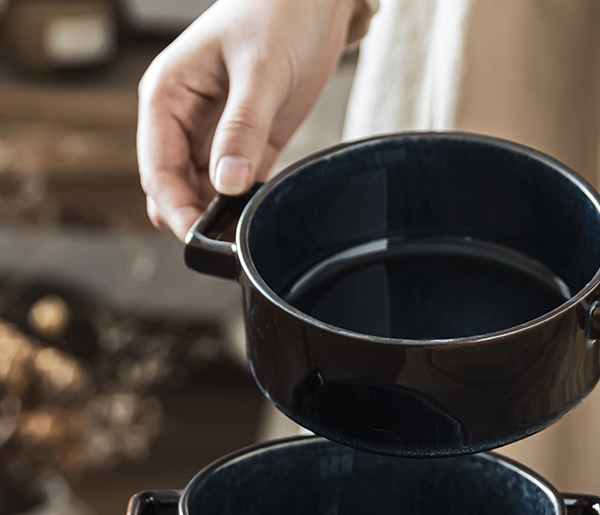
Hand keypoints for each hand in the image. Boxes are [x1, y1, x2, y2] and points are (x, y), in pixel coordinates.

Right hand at [138, 0, 356, 238]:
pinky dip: (244, 205)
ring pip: (204, 193)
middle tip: (224, 242)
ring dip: (219, 216)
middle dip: (193, 217)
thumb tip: (226, 184)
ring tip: (244, 232)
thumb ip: (241, 129)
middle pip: (176, 188)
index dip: (172, 207)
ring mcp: (216, 136)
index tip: (195, 236)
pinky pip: (238, 187)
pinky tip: (258, 216)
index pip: (155, 167)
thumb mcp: (259, 71)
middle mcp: (185, 120)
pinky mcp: (249, 145)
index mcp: (168, 96)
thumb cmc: (278, 13)